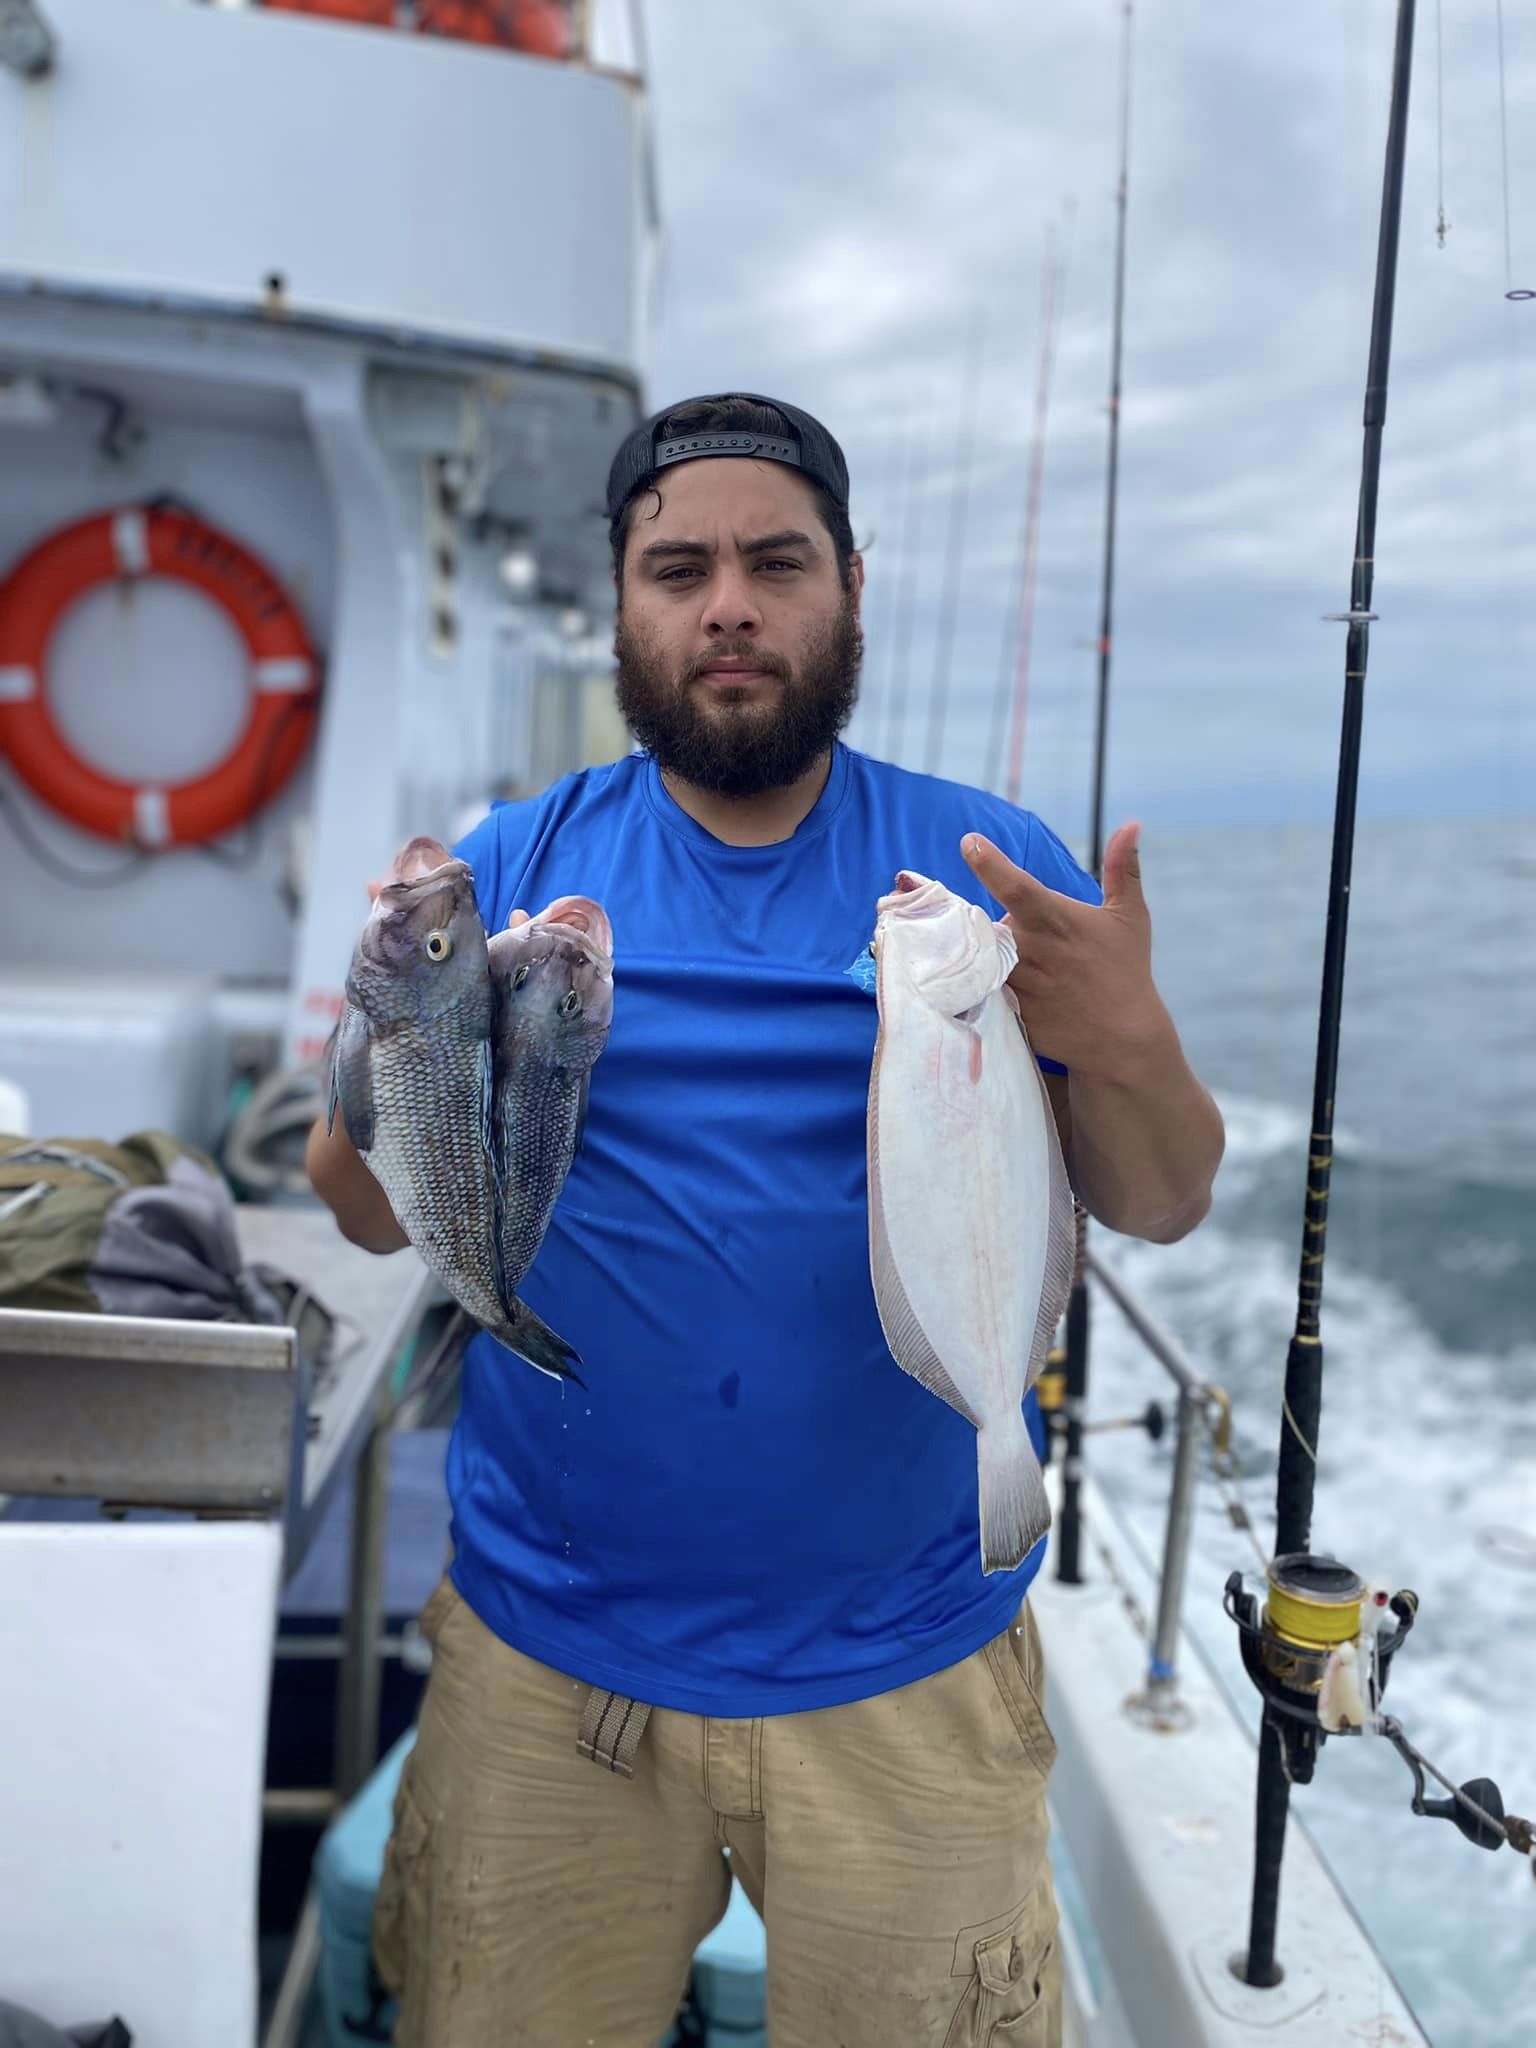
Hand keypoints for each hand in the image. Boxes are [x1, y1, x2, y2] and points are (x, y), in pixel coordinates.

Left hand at [961, 820, 1171, 1079]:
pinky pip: (981, 989)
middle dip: (993, 924)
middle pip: (987, 922)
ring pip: (980, 956)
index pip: (1017, 888)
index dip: (990, 864)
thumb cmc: (1126, 969)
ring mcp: (1020, 986)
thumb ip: (1123, 868)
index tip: (970, 841)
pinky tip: (1000, 986)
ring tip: (1020, 964)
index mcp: (1058, 921)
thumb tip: (1131, 823)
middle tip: (1025, 940)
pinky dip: (983, 982)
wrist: (1122, 1039)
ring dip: (985, 952)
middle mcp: (1035, 952)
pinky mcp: (1010, 1013)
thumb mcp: (1130, 916)